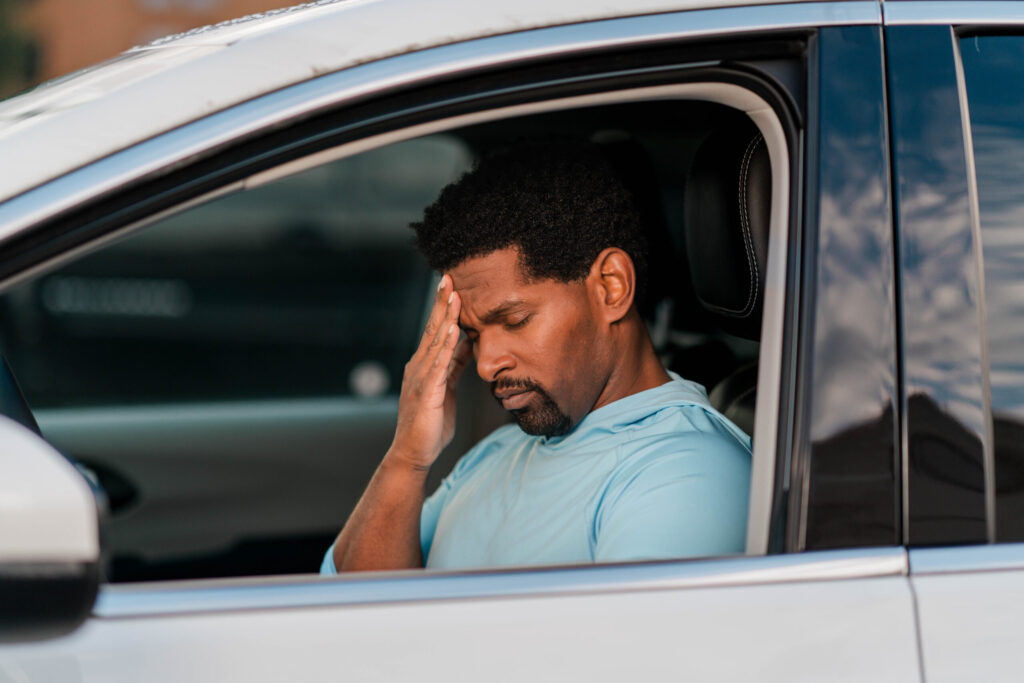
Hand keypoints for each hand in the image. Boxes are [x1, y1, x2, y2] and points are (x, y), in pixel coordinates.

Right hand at [388, 274, 472, 469]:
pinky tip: (452, 331)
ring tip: (453, 295)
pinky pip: (438, 365)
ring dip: (444, 317)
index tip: (451, 284)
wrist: (414, 453)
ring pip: (434, 342)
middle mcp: (419, 366)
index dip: (443, 307)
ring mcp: (420, 378)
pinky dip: (445, 346)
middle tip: (448, 276)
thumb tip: (466, 343)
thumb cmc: (430, 423)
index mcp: (424, 365)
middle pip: (432, 328)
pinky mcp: (426, 392)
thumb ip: (454, 365)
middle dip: (441, 302)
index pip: (435, 330)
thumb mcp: (447, 387)